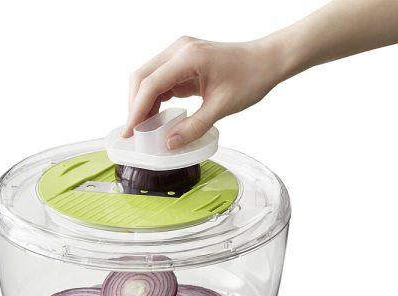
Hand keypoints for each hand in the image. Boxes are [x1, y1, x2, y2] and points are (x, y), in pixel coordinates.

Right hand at [122, 36, 283, 148]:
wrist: (267, 60)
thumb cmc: (251, 76)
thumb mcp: (222, 107)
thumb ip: (194, 127)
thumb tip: (169, 143)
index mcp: (188, 57)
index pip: (150, 85)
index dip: (136, 111)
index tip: (130, 133)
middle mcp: (179, 50)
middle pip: (141, 78)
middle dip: (135, 107)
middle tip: (135, 134)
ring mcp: (179, 54)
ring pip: (147, 79)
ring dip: (143, 104)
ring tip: (145, 129)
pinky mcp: (182, 62)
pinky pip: (160, 80)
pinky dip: (154, 99)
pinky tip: (156, 117)